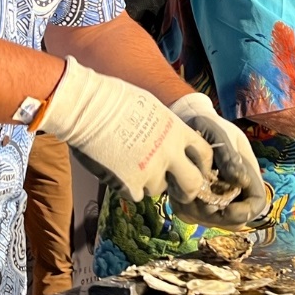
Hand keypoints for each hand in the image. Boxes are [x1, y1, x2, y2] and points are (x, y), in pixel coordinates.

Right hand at [38, 57, 213, 203]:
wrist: (89, 108)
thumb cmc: (116, 100)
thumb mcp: (152, 108)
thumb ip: (166, 130)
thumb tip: (170, 142)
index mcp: (177, 132)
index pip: (205, 154)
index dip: (203, 165)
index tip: (197, 169)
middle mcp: (169, 154)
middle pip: (192, 185)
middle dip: (187, 191)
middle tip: (178, 190)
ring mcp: (151, 172)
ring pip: (158, 189)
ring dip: (149, 182)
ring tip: (131, 165)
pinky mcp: (130, 185)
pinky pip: (135, 194)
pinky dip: (129, 187)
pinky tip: (118, 170)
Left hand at [167, 93, 269, 227]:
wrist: (188, 122)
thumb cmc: (210, 125)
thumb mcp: (221, 133)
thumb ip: (230, 156)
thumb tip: (240, 181)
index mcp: (248, 176)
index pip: (256, 205)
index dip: (244, 212)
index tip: (227, 208)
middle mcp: (234, 192)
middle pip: (232, 221)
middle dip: (215, 214)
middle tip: (198, 198)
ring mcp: (214, 199)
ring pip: (209, 221)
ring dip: (196, 211)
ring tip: (185, 188)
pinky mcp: (194, 202)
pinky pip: (189, 215)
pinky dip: (182, 206)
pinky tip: (176, 188)